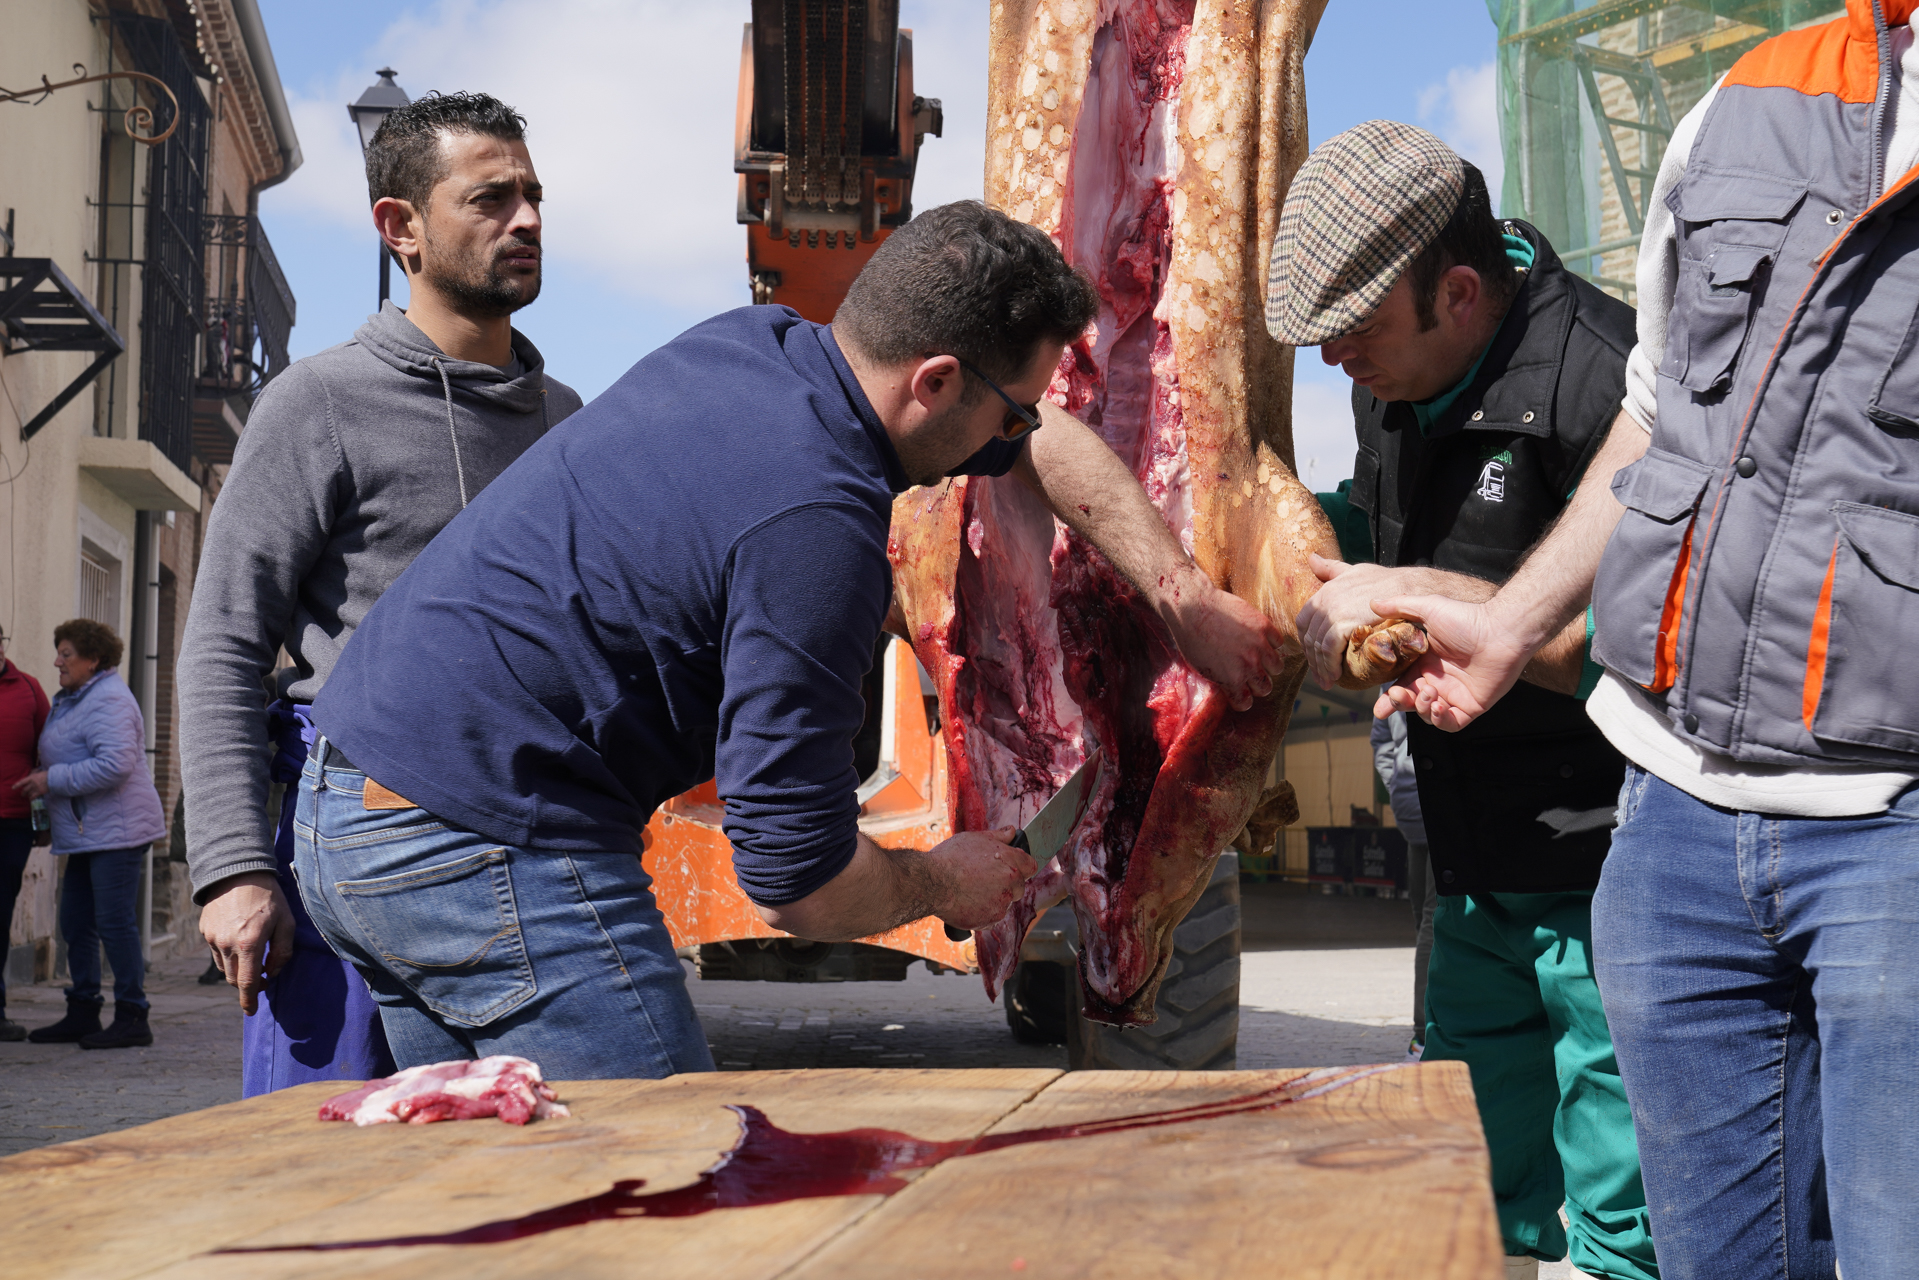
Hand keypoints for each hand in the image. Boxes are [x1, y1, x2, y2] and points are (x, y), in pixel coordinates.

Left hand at [11, 770, 48, 799]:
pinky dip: (31, 798)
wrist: (54, 778)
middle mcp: (32, 783)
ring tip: (27, 797)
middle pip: (25, 789)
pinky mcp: (40, 792)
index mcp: (32, 777)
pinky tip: (31, 799)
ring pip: (29, 793)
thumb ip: (34, 775)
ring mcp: (36, 788)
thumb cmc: (47, 774)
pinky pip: (33, 796)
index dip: (17, 785)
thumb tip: (31, 774)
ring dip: (27, 795)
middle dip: (23, 792)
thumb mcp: (39, 772)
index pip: (22, 782)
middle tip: (22, 794)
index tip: (13, 788)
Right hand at [199, 871, 295, 1014]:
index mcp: (249, 943)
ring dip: (236, 971)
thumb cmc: (268, 896)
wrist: (238, 870)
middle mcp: (226, 944)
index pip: (247, 983)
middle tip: (263, 979)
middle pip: (233, 979)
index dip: (249, 1000)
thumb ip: (282, 951)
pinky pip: (215, 952)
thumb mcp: (286, 922)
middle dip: (247, 985)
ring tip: (252, 959)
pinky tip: (239, 943)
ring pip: (223, 968)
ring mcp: (212, 938)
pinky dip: (227, 956)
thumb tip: (273, 973)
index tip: (250, 1011)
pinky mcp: (204, 930)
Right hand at [927, 826, 1037, 930]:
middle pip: (1019, 886)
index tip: (1008, 868)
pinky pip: (992, 917)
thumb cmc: (950, 858)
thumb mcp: (974, 838)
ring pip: (1005, 903)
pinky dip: (983, 913)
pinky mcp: (991, 919)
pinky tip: (967, 903)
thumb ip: (998, 836)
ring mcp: (1002, 903)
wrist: (932, 882)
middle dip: (1006, 885)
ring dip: (994, 899)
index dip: (1019, 866)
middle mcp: (1011, 883)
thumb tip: (1012, 832)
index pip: (1030, 865)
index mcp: (1011, 861)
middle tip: (983, 880)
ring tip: (971, 891)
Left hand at [1158, 565, 1290, 710]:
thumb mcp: (1201, 668)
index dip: (1241, 698)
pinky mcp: (1264, 626)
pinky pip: (1278, 643)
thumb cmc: (1190, 638)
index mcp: (1232, 680)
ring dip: (1268, 666)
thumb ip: (1222, 679)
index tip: (1238, 692)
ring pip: (1277, 668)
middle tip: (1249, 675)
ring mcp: (1259, 645)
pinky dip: (1271, 643)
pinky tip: (1261, 640)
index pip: (1246, 703)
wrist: (1192, 607)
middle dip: (1256, 684)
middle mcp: (1249, 665)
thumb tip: (1231, 685)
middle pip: (1265, 688)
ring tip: (1259, 659)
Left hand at [1296, 555, 1407, 688]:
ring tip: (1328, 681)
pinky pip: (1329, 650)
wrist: (1410, 588)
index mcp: (1325, 590)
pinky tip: (1336, 675)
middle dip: (1312, 659)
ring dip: (1321, 667)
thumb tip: (1311, 558)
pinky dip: (1329, 665)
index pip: (1304, 621)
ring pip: (1317, 646)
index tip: (1314, 656)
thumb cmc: (1386, 581)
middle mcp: (1325, 600)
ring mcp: (1333, 611)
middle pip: (1309, 636)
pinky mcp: (1343, 623)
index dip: (1307, 641)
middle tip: (1321, 676)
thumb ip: (1332, 569)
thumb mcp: (1354, 571)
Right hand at [1367, 594, 1537, 731]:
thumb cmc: (1467, 618)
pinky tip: (1438, 706)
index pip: (1401, 685)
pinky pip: (1450, 724)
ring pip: (1427, 714)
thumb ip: (1399, 606)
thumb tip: (1373, 602)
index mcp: (1426, 663)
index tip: (1378, 707)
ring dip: (1420, 707)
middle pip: (1410, 703)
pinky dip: (1440, 719)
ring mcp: (1455, 695)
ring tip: (1428, 692)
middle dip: (1400, 703)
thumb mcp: (1428, 607)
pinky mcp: (1472, 706)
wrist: (1501, 631)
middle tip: (1399, 695)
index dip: (1389, 698)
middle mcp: (1439, 681)